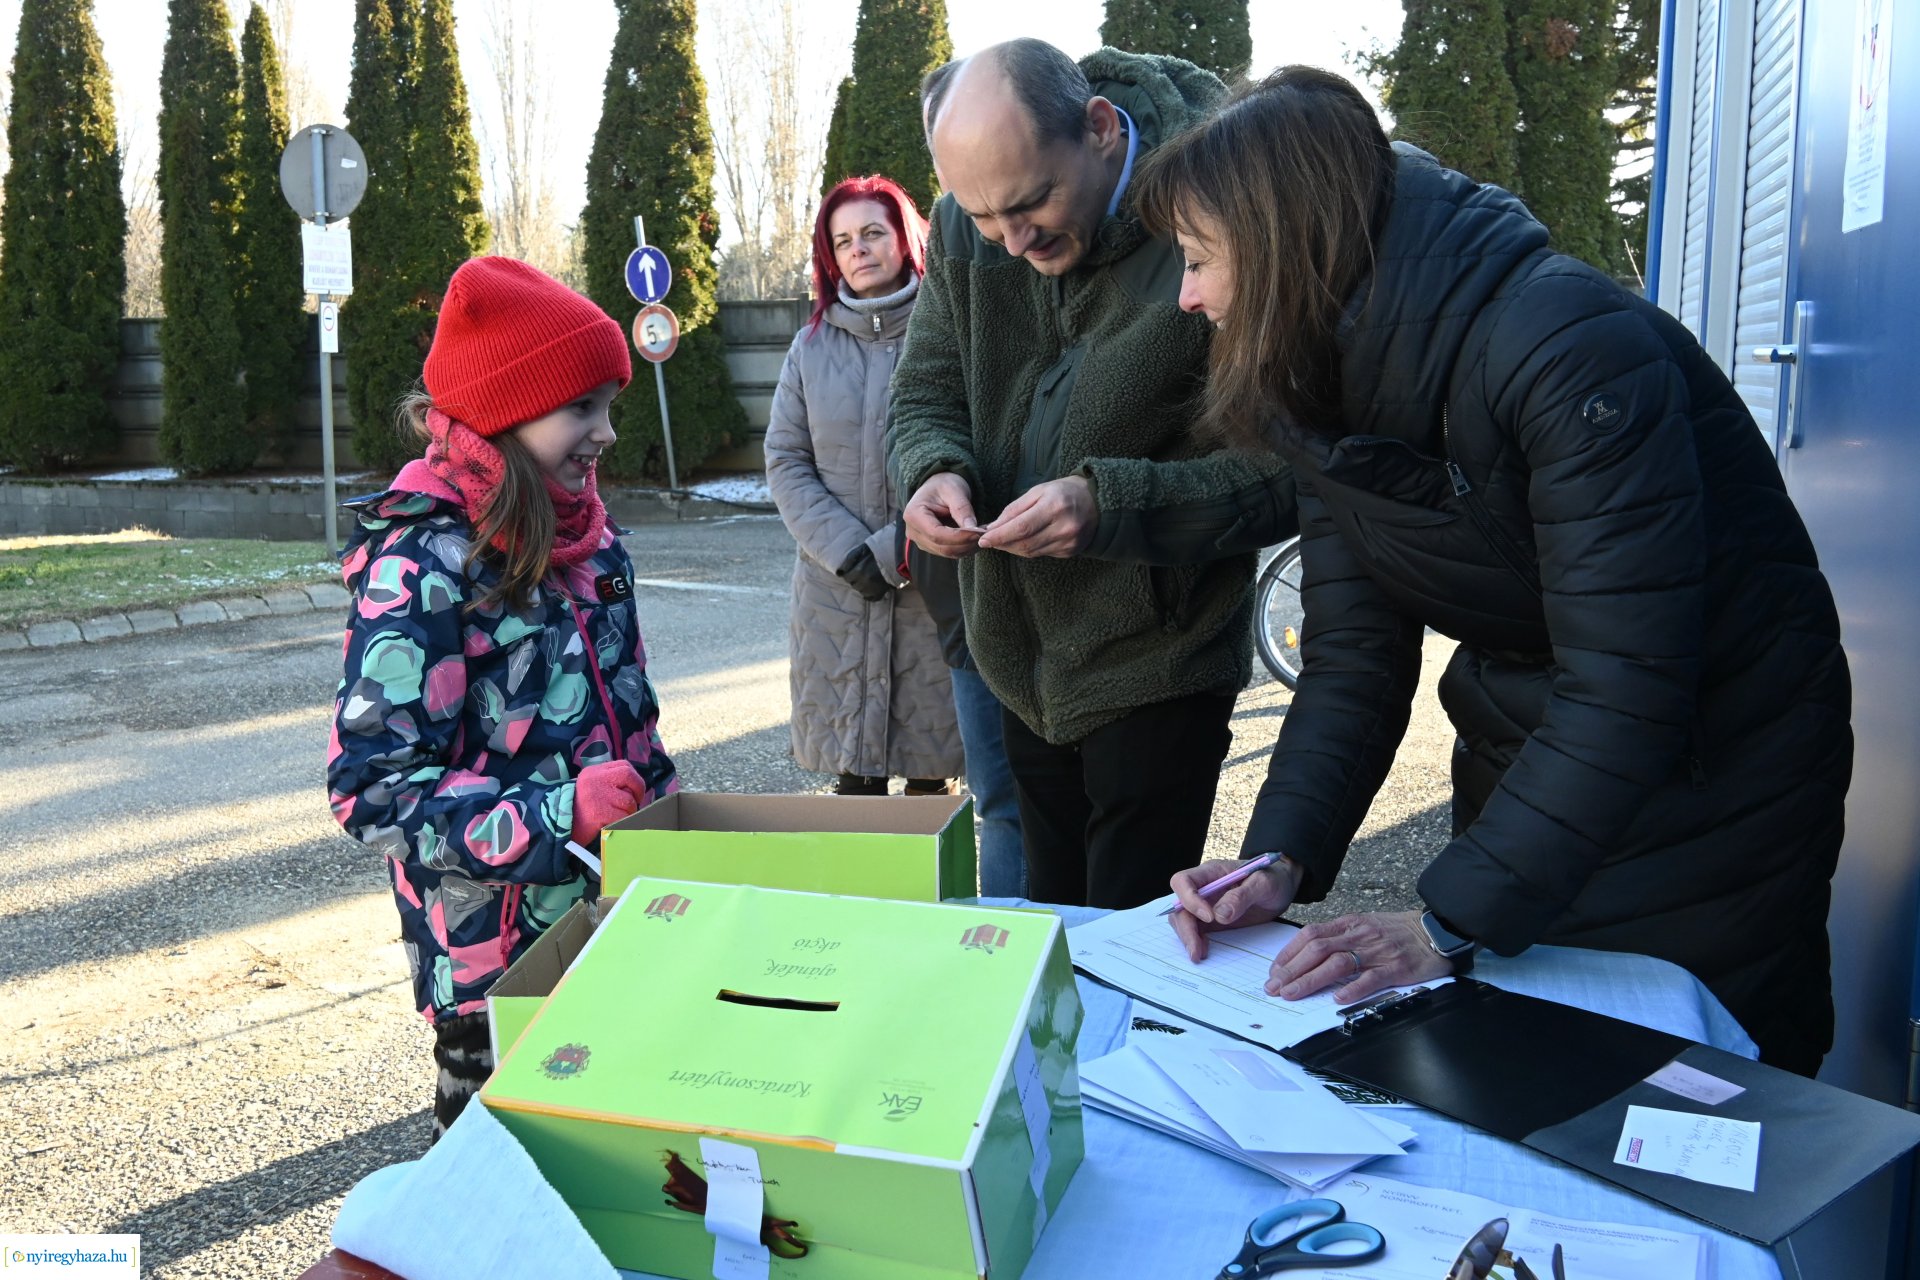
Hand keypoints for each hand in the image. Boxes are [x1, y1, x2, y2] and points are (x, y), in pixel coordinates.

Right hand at [571, 761, 647, 843]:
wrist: (559, 825)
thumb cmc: (580, 808)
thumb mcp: (592, 787)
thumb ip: (610, 782)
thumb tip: (635, 788)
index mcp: (595, 771)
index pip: (624, 765)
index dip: (635, 779)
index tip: (635, 791)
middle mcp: (596, 780)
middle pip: (629, 776)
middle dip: (638, 791)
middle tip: (636, 802)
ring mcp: (597, 796)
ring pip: (628, 801)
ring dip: (629, 811)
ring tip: (619, 816)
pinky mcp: (599, 813)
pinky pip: (623, 816)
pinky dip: (623, 822)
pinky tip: (614, 824)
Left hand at [836, 545, 892, 600]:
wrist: (897, 554)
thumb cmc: (878, 550)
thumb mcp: (862, 549)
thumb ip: (851, 559)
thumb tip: (840, 571)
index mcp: (858, 570)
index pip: (846, 577)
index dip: (848, 574)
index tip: (851, 572)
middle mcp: (864, 581)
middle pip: (853, 584)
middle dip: (855, 580)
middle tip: (861, 574)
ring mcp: (872, 588)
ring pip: (861, 591)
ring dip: (862, 586)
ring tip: (867, 580)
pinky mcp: (880, 592)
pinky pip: (870, 598)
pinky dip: (869, 595)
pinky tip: (871, 589)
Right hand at [902, 472, 984, 558]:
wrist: (938, 487)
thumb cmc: (944, 484)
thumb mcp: (954, 490)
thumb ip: (962, 509)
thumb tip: (973, 529)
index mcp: (913, 515)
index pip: (936, 534)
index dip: (959, 537)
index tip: (978, 532)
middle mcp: (913, 532)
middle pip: (942, 547)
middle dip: (965, 544)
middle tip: (985, 535)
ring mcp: (921, 541)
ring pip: (947, 553)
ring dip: (967, 547)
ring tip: (982, 535)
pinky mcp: (930, 546)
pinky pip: (949, 552)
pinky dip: (964, 548)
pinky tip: (974, 538)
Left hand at [976, 476, 1095, 557]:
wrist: (1097, 502)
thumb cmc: (1063, 492)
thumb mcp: (1038, 491)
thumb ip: (1014, 509)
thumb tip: (992, 527)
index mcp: (1055, 507)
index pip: (1021, 528)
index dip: (1000, 536)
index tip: (983, 539)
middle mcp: (1064, 527)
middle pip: (1025, 543)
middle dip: (1002, 544)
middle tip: (989, 540)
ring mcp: (1068, 542)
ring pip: (1031, 552)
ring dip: (1012, 548)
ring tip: (1002, 541)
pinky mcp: (1070, 551)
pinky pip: (1041, 554)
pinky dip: (1027, 549)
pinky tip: (1021, 542)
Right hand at [1167, 855, 1304, 962]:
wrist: (1281, 886)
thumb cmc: (1273, 878)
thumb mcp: (1263, 884)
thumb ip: (1242, 896)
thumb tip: (1219, 915)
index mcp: (1212, 872)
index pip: (1183, 881)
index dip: (1189, 900)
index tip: (1210, 917)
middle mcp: (1203, 888)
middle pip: (1178, 905)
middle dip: (1185, 928)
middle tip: (1196, 950)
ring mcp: (1205, 904)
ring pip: (1182, 919)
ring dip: (1187, 937)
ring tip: (1199, 955)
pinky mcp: (1210, 920)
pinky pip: (1194, 930)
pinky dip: (1195, 942)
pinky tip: (1204, 951)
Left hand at [1265, 911, 1450, 1003]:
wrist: (1435, 930)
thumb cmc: (1397, 931)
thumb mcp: (1364, 925)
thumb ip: (1339, 937)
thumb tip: (1308, 955)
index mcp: (1349, 924)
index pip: (1310, 935)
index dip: (1288, 953)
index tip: (1273, 971)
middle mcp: (1359, 935)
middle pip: (1317, 949)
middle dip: (1291, 969)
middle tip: (1273, 987)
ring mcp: (1377, 951)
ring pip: (1337, 963)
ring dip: (1310, 979)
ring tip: (1292, 994)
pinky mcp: (1396, 967)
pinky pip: (1372, 978)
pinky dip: (1353, 989)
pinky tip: (1337, 999)